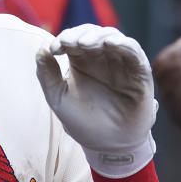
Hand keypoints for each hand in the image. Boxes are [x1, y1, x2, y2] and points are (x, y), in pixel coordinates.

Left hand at [36, 24, 157, 177]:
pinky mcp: (139, 73)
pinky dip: (123, 44)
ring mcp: (121, 64)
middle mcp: (102, 59)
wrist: (107, 147)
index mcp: (82, 61)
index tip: (54, 49)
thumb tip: (41, 48)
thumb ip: (47, 74)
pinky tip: (110, 43)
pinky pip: (134, 52)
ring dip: (98, 36)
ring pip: (112, 38)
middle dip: (80, 35)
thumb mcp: (58, 98)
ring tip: (84, 43)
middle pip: (92, 34)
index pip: (74, 39)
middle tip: (68, 43)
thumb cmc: (83, 122)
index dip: (64, 39)